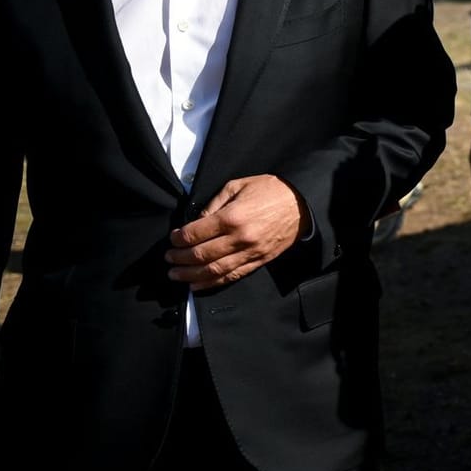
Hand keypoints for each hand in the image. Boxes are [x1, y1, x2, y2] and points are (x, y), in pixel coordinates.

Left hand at [167, 174, 309, 288]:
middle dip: (180, 258)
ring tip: (176, 275)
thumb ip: (214, 204)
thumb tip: (197, 222)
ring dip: (191, 275)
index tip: (173, 239)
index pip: (195, 233)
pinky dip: (212, 283)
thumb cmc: (270, 191)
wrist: (301, 203)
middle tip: (169, 258)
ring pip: (214, 270)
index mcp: (232, 217)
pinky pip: (232, 276)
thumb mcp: (238, 186)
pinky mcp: (259, 261)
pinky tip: (197, 285)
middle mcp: (240, 238)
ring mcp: (250, 252)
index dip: (179, 238)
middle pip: (201, 255)